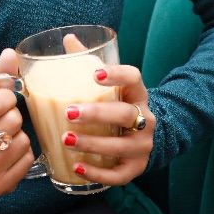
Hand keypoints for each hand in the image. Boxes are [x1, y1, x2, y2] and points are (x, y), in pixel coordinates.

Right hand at [0, 48, 34, 195]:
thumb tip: (11, 52)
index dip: (6, 98)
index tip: (2, 102)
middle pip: (14, 121)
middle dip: (12, 118)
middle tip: (3, 122)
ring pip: (23, 142)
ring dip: (19, 137)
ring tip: (5, 138)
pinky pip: (27, 161)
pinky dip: (23, 155)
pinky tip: (9, 154)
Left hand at [61, 63, 155, 186]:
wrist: (147, 135)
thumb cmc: (119, 103)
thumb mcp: (111, 84)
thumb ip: (89, 62)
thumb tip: (68, 39)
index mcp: (137, 93)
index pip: (133, 78)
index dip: (116, 75)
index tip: (94, 74)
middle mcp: (145, 118)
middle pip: (123, 114)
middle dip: (96, 114)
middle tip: (69, 112)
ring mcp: (143, 145)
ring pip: (120, 146)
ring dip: (92, 144)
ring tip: (66, 139)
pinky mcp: (137, 167)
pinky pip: (119, 174)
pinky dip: (98, 174)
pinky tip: (77, 168)